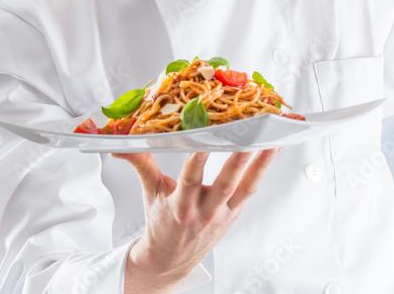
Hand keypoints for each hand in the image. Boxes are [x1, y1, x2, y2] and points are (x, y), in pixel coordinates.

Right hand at [115, 148, 279, 293]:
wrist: (171, 259)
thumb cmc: (162, 224)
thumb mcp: (150, 193)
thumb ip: (141, 164)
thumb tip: (121, 145)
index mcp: (181, 206)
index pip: (190, 179)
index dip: (198, 161)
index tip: (206, 140)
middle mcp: (205, 211)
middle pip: (226, 182)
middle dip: (240, 158)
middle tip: (252, 135)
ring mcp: (223, 213)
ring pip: (245, 186)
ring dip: (261, 163)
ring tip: (273, 140)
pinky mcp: (234, 213)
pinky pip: (250, 189)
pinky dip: (261, 170)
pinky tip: (270, 151)